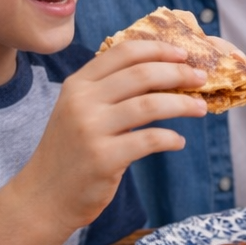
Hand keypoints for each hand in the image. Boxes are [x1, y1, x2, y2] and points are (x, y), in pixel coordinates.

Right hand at [19, 40, 208, 230]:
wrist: (44, 195)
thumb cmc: (72, 151)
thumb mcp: (80, 111)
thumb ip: (109, 91)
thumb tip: (163, 73)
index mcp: (78, 84)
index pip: (123, 52)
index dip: (158, 49)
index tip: (183, 53)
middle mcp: (82, 101)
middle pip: (141, 74)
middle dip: (178, 73)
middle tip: (201, 78)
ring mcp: (91, 129)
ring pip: (149, 105)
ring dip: (182, 104)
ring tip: (200, 108)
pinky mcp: (103, 158)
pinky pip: (149, 140)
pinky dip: (171, 139)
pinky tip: (178, 142)